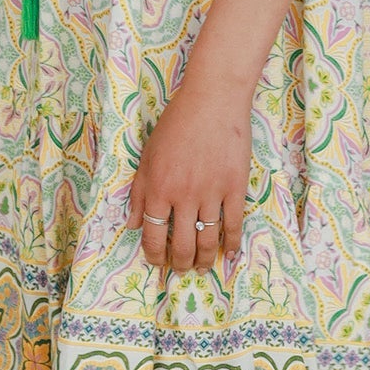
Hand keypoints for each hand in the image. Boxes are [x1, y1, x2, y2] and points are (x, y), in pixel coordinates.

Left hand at [124, 73, 251, 274]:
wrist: (212, 100)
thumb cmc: (176, 124)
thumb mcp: (148, 156)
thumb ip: (139, 193)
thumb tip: (134, 225)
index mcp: (158, 189)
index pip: (154, 236)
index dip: (155, 256)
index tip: (158, 262)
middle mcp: (184, 196)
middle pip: (183, 245)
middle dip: (181, 264)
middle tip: (182, 269)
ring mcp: (212, 193)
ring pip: (208, 240)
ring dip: (205, 260)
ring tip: (203, 267)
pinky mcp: (235, 187)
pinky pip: (233, 224)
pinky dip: (232, 243)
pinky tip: (230, 253)